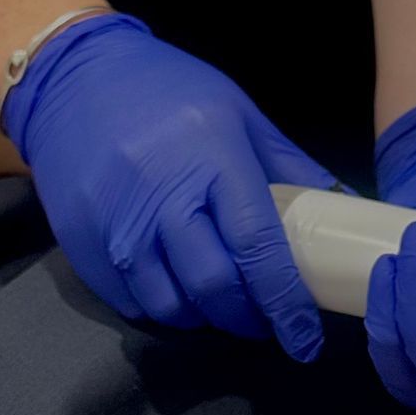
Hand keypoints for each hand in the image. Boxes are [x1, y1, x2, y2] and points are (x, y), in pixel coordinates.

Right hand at [2, 13, 336, 357]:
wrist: (73, 77)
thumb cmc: (166, 91)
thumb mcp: (237, 114)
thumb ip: (287, 168)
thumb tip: (342, 209)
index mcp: (212, 158)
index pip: (257, 248)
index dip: (286, 302)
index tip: (306, 337)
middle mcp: (160, 196)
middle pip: (214, 286)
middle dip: (248, 317)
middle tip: (264, 319)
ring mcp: (115, 223)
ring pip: (170, 306)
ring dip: (205, 317)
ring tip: (220, 303)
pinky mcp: (81, 242)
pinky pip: (130, 300)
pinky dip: (162, 307)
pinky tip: (177, 288)